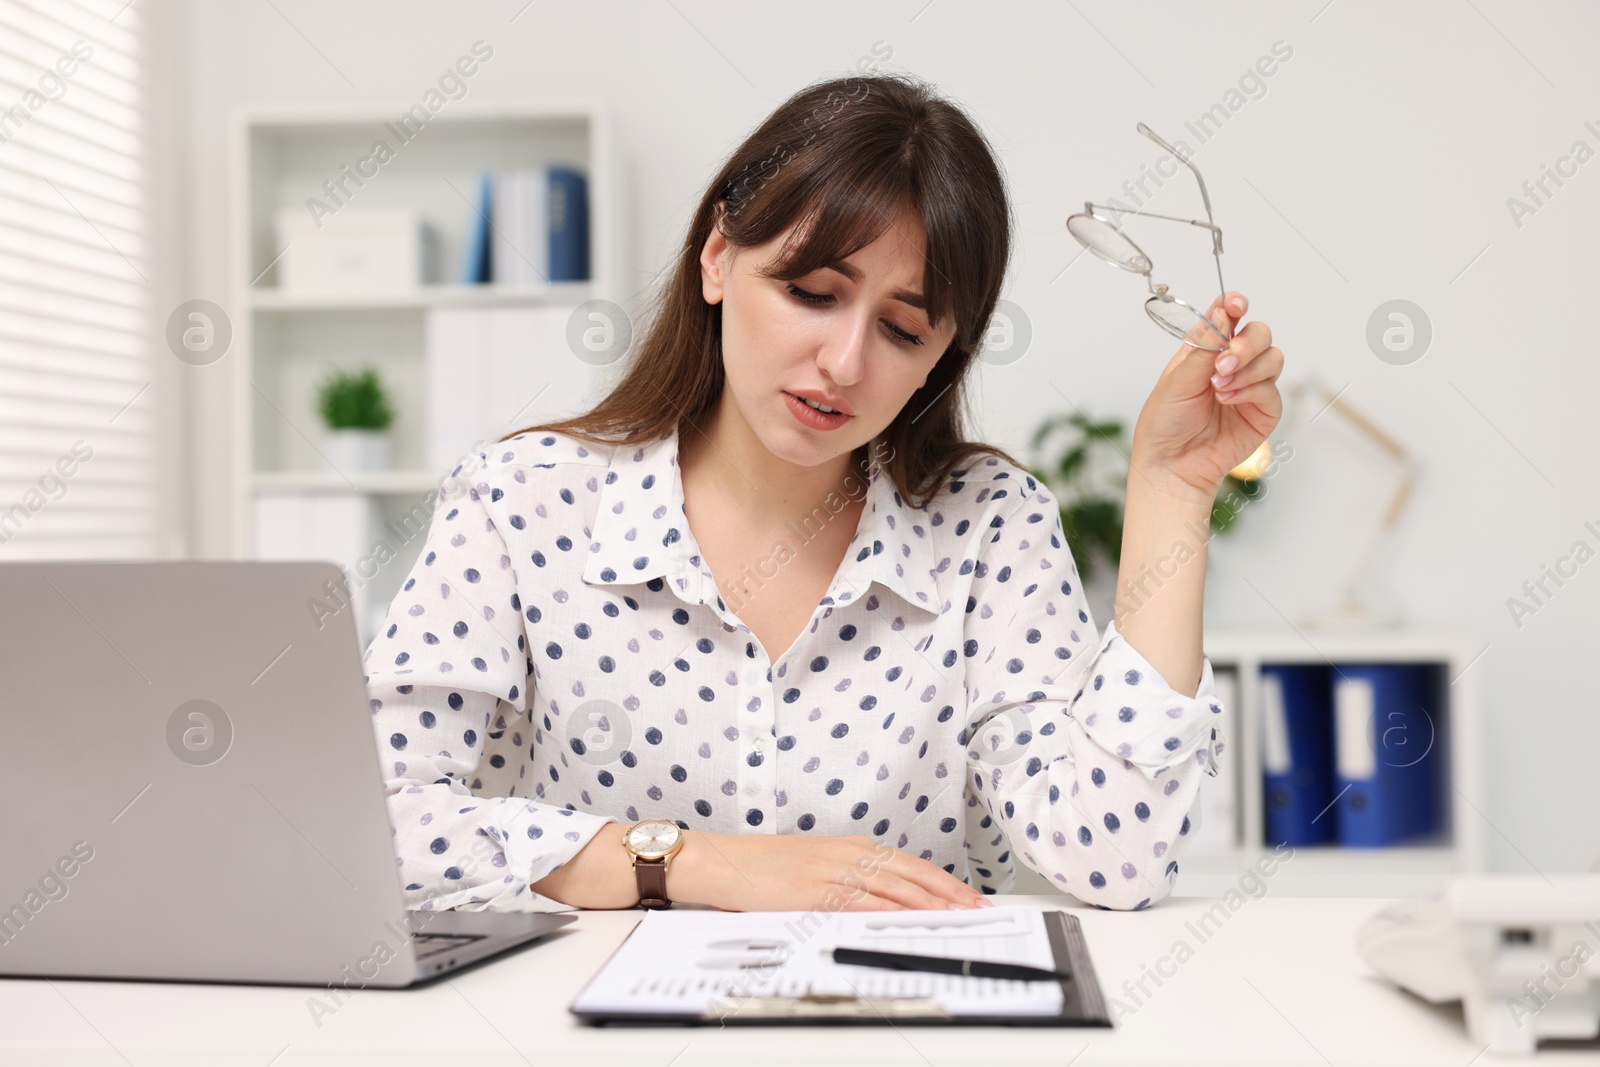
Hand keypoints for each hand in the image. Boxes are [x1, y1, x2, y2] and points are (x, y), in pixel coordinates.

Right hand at [676, 831, 990, 911]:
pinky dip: (883, 911)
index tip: (969, 896)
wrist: (724, 861)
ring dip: (925, 903)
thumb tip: (889, 900)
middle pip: (909, 872)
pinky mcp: (811, 891)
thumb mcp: (818, 864)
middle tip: (976, 908)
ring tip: (954, 916)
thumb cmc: (766, 865)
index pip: (910, 864)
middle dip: (947, 892)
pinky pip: (855, 902)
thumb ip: (854, 878)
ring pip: (889, 886)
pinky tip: (902, 920)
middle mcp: (847, 854)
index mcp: (852, 847)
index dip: (943, 881)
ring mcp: (830, 872)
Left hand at [1129, 291, 1283, 498]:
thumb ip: (1204, 346)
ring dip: (1247, 369)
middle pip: (1260, 332)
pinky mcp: (1264, 410)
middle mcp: (1232, 364)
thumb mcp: (1177, 379)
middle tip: (1224, 363)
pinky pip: (1272, 388)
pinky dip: (1251, 390)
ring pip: (1273, 357)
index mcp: (1207, 350)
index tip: (1236, 304)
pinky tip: (1228, 401)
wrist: (1171, 463)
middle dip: (1246, 343)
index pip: (1228, 316)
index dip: (1235, 304)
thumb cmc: (1166, 423)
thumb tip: (1222, 313)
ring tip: (1219, 388)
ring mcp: (1251, 385)